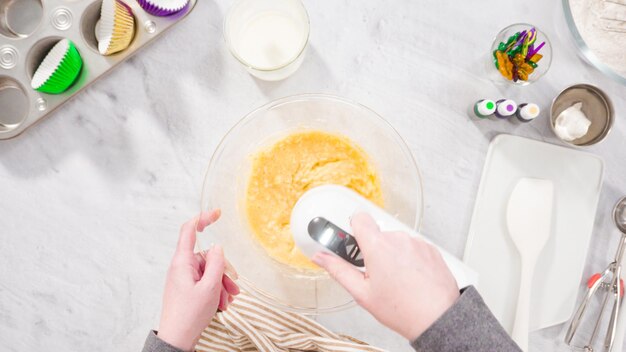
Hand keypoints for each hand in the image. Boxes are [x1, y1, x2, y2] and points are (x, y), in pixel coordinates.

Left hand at [158, 210, 239, 350]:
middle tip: (233, 287)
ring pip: (209, 271)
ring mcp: (183, 278)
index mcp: (182, 262)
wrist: (177, 339)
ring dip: (222, 283)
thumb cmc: (189, 315)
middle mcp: (181, 267)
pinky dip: (216, 290)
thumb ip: (216, 263)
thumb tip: (218, 247)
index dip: (203, 218)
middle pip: (207, 256)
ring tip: (228, 300)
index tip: (217, 213)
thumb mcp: (210, 287)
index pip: (189, 230)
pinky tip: (222, 303)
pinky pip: (205, 282)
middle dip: (224, 270)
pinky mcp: (187, 288)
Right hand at [312, 213, 458, 340]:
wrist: (437, 318)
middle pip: (378, 234)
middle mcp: (398, 239)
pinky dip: (410, 259)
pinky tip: (410, 278)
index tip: (353, 242)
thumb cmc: (402, 309)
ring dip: (393, 254)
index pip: (359, 218)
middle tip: (375, 273)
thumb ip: (338, 270)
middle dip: (374, 250)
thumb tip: (321, 257)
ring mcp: (417, 243)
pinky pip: (413, 247)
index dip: (353, 229)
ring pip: (396, 241)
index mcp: (378, 246)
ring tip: (396, 279)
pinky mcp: (431, 249)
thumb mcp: (362, 293)